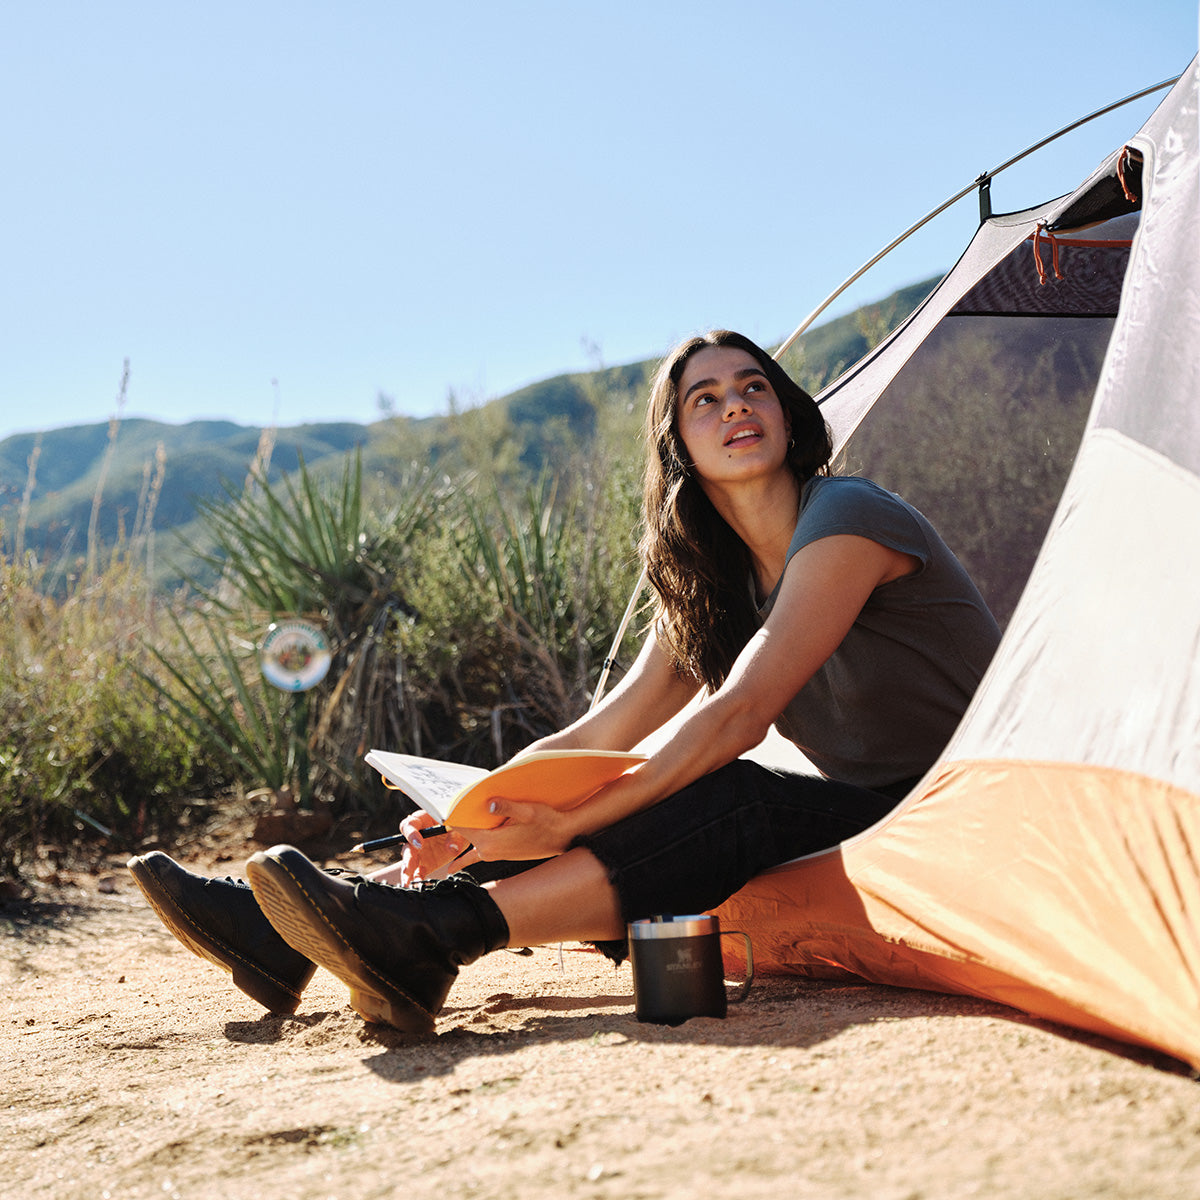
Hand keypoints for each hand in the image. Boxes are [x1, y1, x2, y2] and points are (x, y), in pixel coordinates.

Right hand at [387, 811, 473, 886]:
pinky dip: (417, 880)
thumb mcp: (459, 829)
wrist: (462, 837)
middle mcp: (417, 837)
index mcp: (423, 821)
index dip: (411, 834)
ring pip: (408, 862)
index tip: (419, 844)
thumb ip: (455, 837)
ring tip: (408, 883)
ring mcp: (419, 852)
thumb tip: (452, 849)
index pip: (410, 825)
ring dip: (407, 872)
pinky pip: (417, 873)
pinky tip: (418, 885)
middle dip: (407, 857)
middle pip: (407, 846)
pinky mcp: (424, 864)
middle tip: (409, 866)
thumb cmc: (458, 826)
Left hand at [453, 797, 575, 862]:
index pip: (460, 826)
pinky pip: (475, 854)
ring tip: (453, 817)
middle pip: (462, 834)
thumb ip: (507, 807)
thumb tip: (489, 803)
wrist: (562, 837)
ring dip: (463, 829)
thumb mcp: (528, 810)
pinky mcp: (499, 853)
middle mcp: (488, 851)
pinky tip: (453, 865)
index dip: (450, 813)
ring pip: (469, 840)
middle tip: (443, 807)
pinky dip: (465, 855)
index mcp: (490, 841)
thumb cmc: (547, 822)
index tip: (441, 803)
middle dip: (454, 821)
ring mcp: (492, 854)